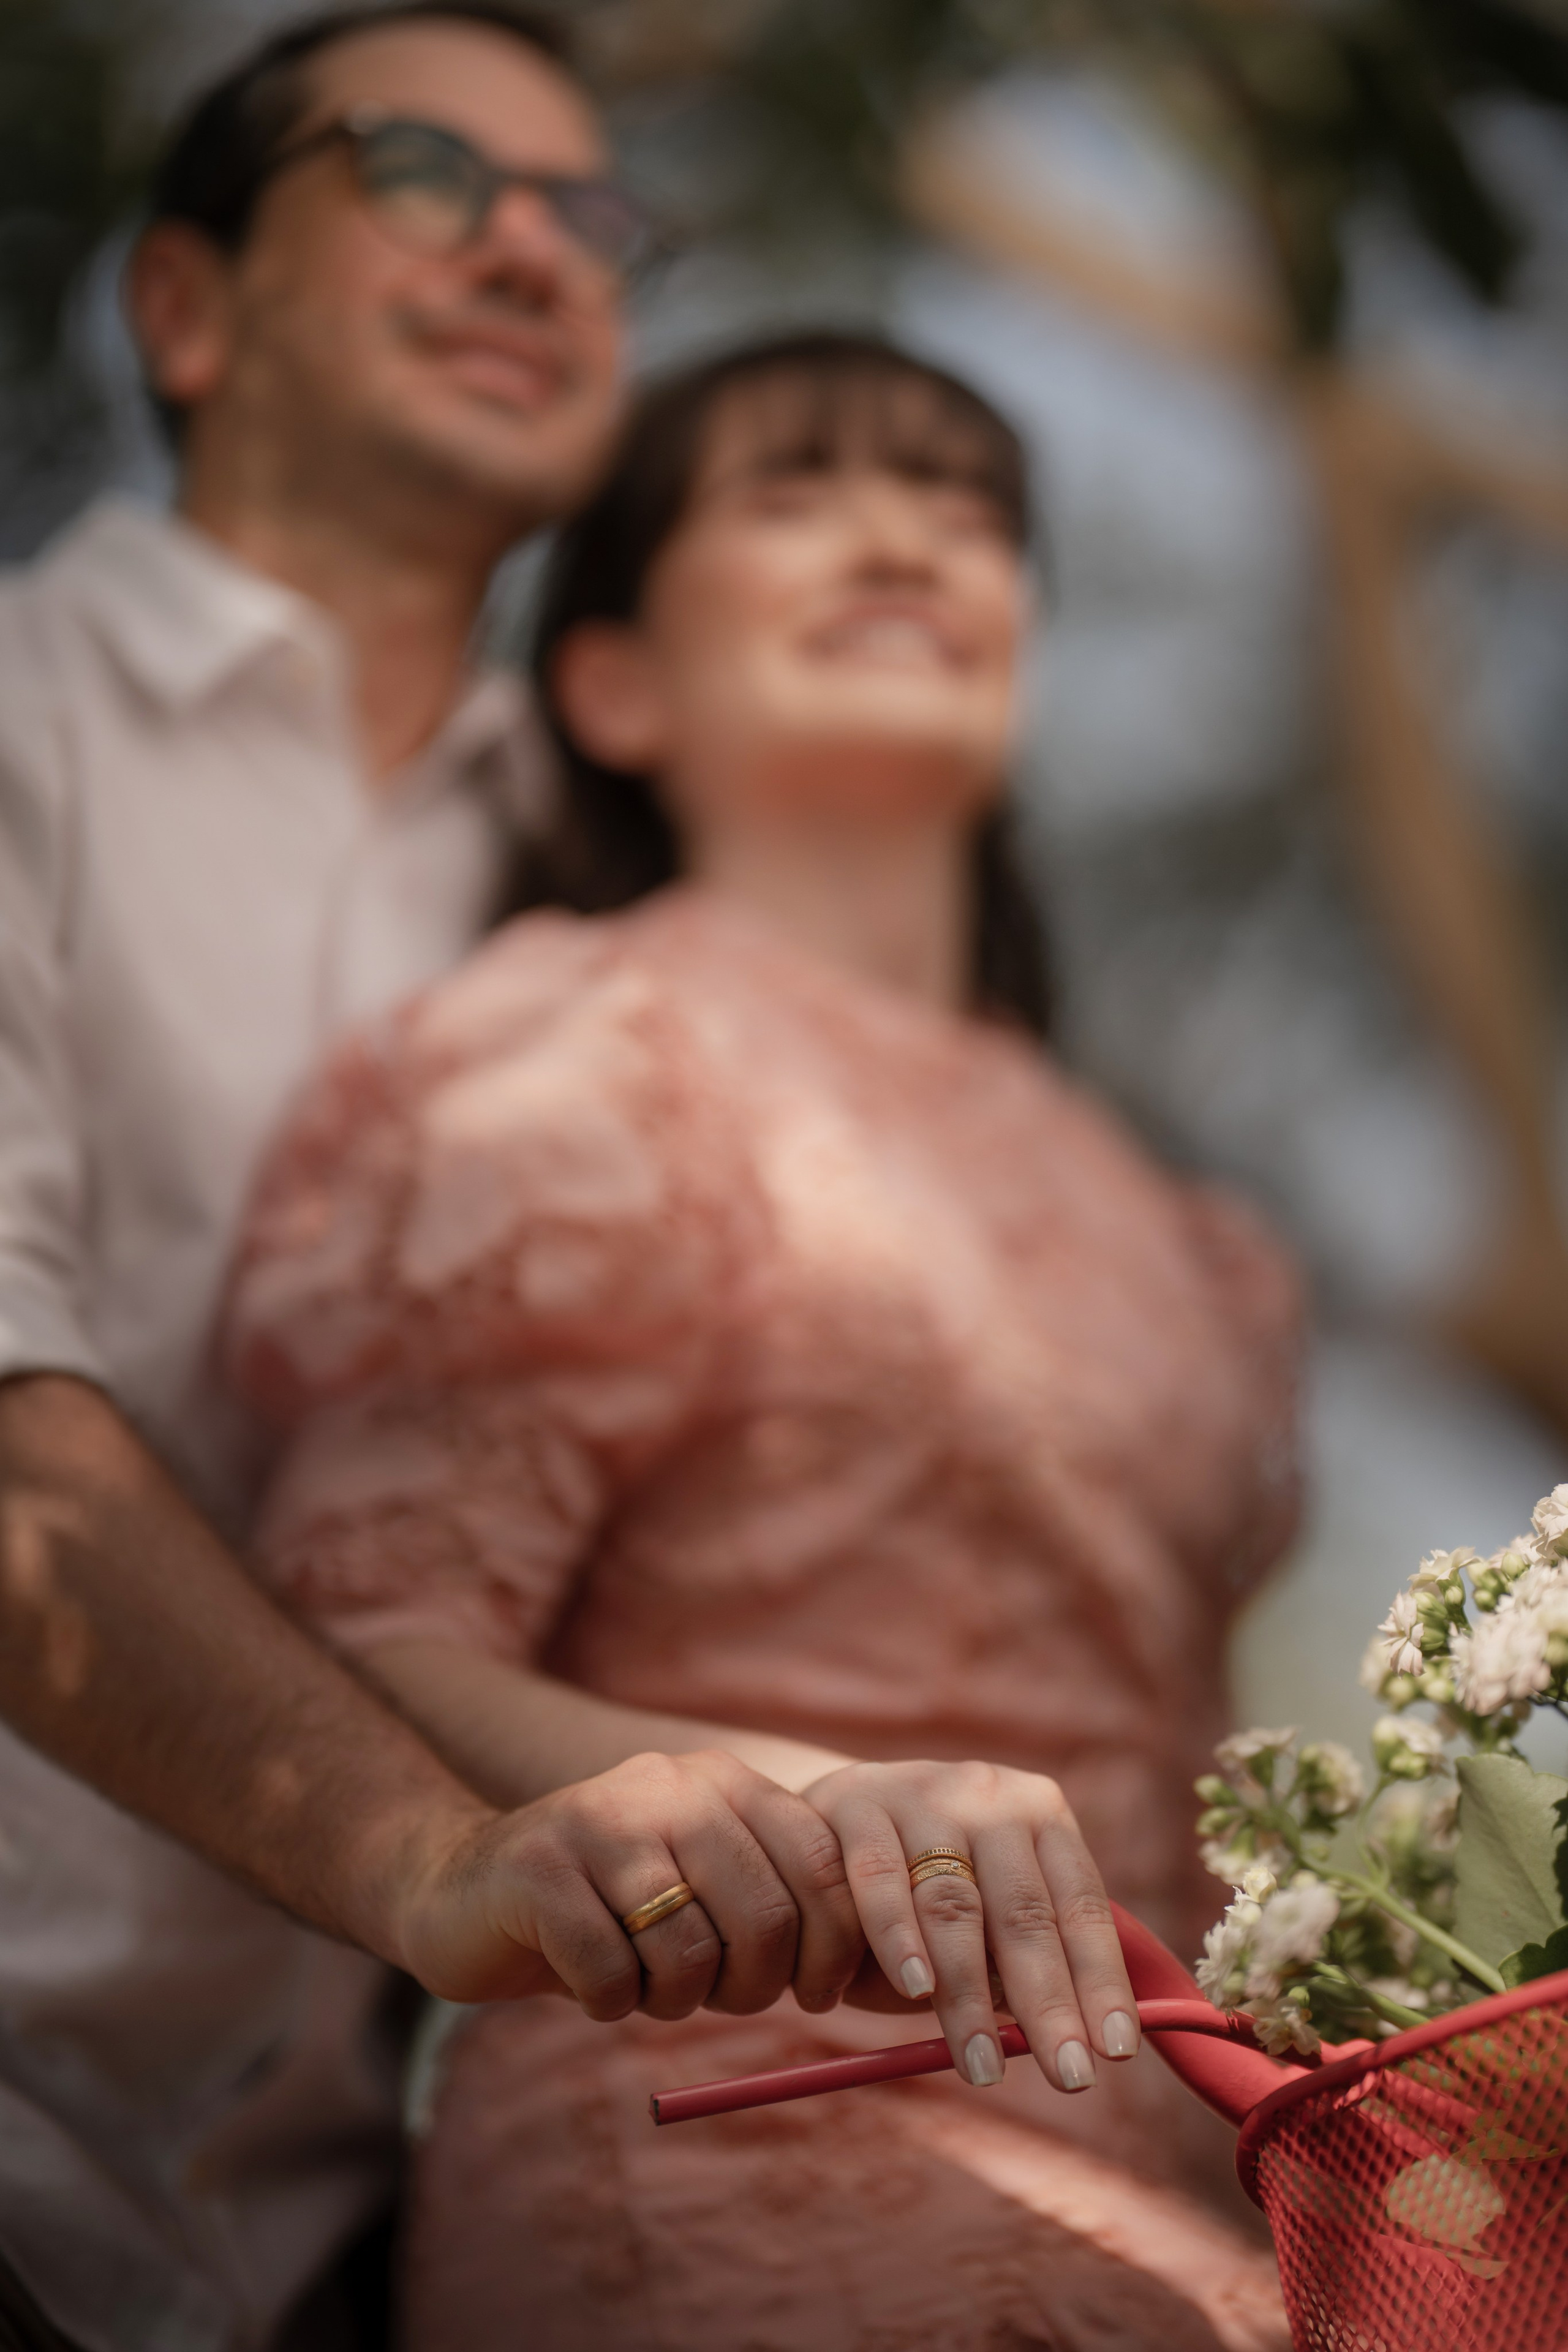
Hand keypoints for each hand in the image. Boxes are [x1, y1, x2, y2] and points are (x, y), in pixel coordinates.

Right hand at [395, 1748, 862, 2024]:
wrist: (464, 1886)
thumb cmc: (610, 1905)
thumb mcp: (704, 1885)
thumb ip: (780, 1900)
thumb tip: (878, 1967)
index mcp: (722, 1782)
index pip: (820, 1863)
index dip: (837, 1946)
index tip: (821, 1994)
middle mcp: (669, 1785)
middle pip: (765, 1917)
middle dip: (754, 1987)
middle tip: (719, 2000)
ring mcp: (600, 1820)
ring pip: (689, 1954)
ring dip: (674, 2000)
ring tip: (645, 1984)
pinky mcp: (539, 1869)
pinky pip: (612, 1976)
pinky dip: (611, 2003)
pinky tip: (591, 1982)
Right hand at [802, 1759, 1138, 2095]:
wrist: (834, 1807)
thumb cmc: (927, 1879)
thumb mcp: (985, 1910)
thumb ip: (1018, 1959)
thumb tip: (1070, 2038)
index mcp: (1040, 1812)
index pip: (1082, 1906)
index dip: (1102, 1980)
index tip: (1116, 2051)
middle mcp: (988, 1795)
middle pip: (1025, 1913)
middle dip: (1050, 2004)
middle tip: (1070, 2077)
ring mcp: (923, 1793)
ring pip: (954, 1906)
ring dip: (969, 1995)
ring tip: (985, 2067)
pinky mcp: (859, 1804)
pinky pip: (880, 1879)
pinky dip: (898, 1937)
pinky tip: (915, 1990)